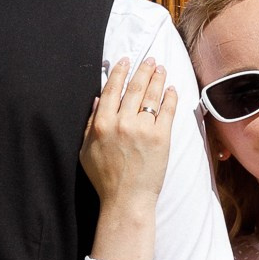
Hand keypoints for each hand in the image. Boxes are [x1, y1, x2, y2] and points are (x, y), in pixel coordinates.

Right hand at [81, 56, 175, 259]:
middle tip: (151, 60)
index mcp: (101, 123)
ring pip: (152, 95)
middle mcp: (121, 122)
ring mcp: (142, 128)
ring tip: (162, 69)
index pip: (112, 89)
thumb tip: (98, 100)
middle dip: (143, 70)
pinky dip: (170, 97)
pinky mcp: (161, 137)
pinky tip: (172, 89)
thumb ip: (90, 123)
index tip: (126, 61)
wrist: (126, 199)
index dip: (120, 72)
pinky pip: (167, 110)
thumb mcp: (87, 150)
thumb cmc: (104, 178)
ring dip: (158, 78)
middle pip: (135, 88)